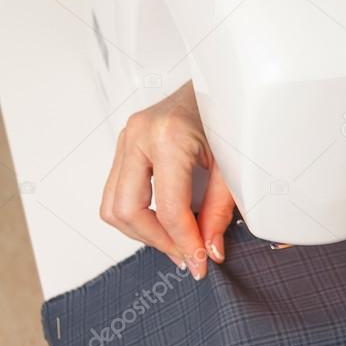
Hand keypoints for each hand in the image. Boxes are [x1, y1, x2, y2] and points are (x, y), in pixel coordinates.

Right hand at [100, 81, 234, 279]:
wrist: (216, 81)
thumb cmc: (227, 114)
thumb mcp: (233, 164)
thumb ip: (220, 210)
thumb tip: (209, 249)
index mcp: (167, 136)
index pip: (167, 209)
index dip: (184, 243)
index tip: (200, 263)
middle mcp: (138, 135)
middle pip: (127, 211)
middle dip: (157, 241)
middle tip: (187, 255)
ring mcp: (126, 138)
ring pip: (113, 206)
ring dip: (143, 232)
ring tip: (177, 241)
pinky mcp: (124, 144)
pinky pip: (116, 192)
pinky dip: (137, 214)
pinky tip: (165, 222)